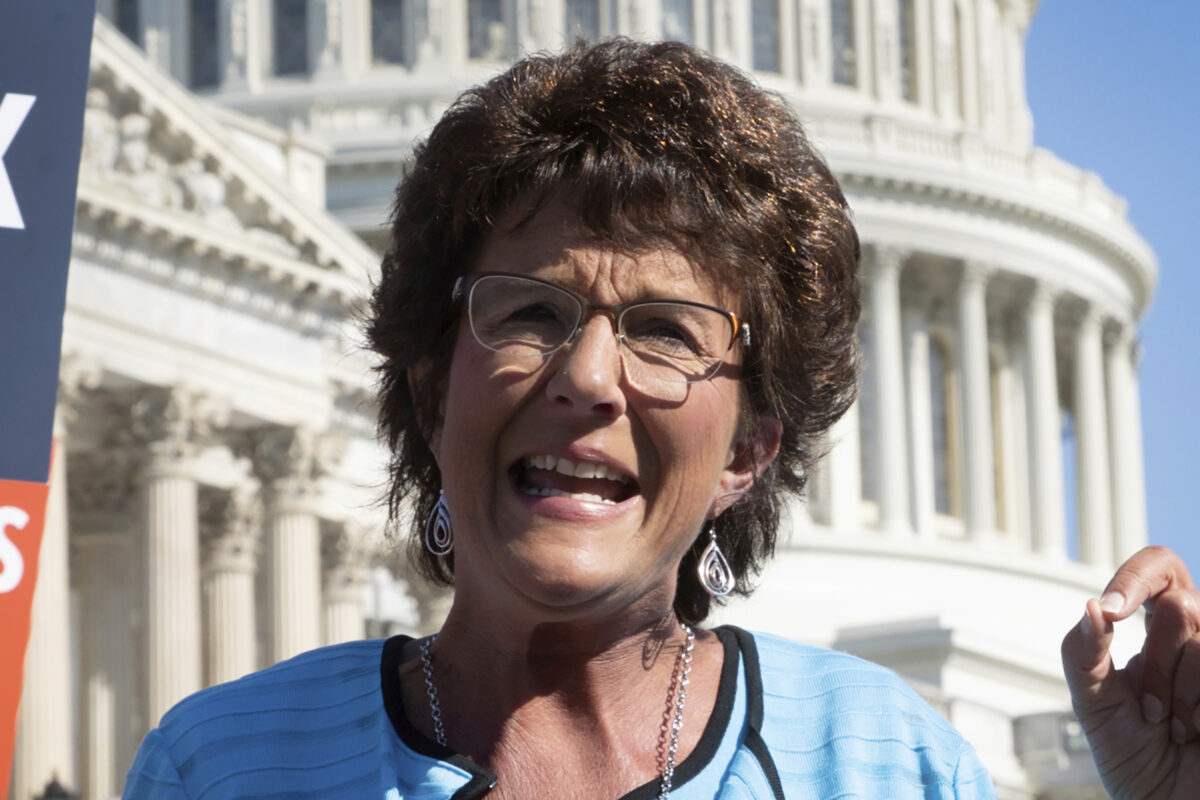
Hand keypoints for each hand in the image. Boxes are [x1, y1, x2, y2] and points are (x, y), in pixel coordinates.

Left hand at [1061, 546, 1199, 798]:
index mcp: (1160, 630)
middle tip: (1152, 711)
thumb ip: (1082, 653)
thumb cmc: (1133, 757)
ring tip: (1176, 729)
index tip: (1112, 610)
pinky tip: (1196, 734)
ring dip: (1180, 694)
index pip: (1159, 568)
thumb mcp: (1094, 705)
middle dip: (1157, 665)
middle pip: (1180, 606)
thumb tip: (1090, 606)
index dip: (1136, 578)